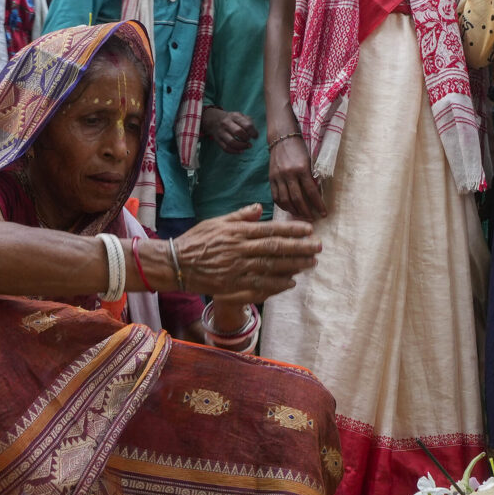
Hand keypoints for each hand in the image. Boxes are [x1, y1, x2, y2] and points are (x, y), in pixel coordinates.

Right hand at [172, 205, 320, 301]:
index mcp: (237, 232)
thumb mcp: (217, 222)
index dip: (292, 229)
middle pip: (275, 249)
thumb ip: (240, 215)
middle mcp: (240, 250)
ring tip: (310, 264)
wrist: (176, 264)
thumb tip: (259, 208)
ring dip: (293, 266)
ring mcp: (237, 270)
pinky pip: (259, 286)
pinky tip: (290, 282)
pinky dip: (276, 285)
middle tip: (317, 248)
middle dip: (299, 248)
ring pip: (271, 268)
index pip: (270, 229)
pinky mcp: (233, 286)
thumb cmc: (196, 240)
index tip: (309, 230)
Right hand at [200, 105, 255, 153]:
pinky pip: (226, 148)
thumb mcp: (239, 115)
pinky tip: (240, 151)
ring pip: (231, 142)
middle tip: (249, 141)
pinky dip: (234, 151)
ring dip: (241, 146)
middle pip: (238, 132)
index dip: (253, 132)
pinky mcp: (218, 140)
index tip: (255, 136)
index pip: (246, 125)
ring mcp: (221, 132)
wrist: (213, 120)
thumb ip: (248, 121)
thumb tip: (254, 133)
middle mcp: (226, 123)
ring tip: (247, 146)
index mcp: (234, 116)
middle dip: (246, 138)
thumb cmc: (231, 119)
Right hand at [267, 130, 325, 222]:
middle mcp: (289, 174)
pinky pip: (276, 197)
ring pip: (285, 200)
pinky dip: (282, 205)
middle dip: (306, 211)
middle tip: (312, 219)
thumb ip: (311, 177)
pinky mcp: (271, 178)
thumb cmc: (299, 148)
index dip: (318, 204)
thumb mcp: (309, 160)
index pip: (311, 191)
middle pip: (297, 199)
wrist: (282, 138)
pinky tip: (289, 209)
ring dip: (294, 211)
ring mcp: (278, 177)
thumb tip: (315, 195)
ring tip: (301, 216)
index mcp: (301, 168)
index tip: (323, 213)